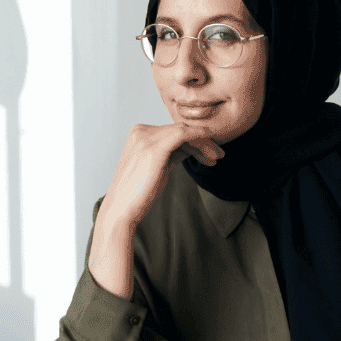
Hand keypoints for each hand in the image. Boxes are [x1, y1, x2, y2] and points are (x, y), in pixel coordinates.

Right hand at [98, 122, 224, 228]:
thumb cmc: (139, 193)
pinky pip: (183, 134)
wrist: (122, 209)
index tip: (210, 154)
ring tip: (217, 158)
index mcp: (139, 133)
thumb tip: (192, 148)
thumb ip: (172, 153)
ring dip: (204, 144)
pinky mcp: (155, 147)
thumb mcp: (158, 166)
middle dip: (202, 142)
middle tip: (218, 155)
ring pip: (184, 132)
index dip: (195, 141)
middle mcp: (141, 131)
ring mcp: (146, 137)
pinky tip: (211, 147)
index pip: (173, 132)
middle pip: (180, 130)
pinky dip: (200, 137)